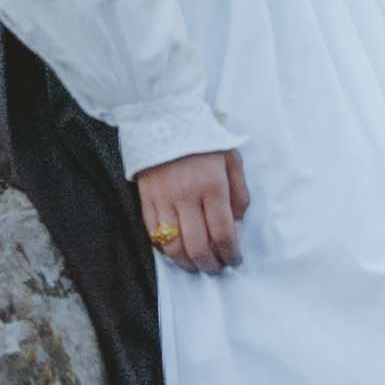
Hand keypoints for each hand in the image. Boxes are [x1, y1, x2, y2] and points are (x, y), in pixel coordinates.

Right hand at [139, 149, 246, 272]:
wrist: (163, 117)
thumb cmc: (203, 138)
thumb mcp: (231, 158)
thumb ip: (239, 192)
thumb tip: (238, 224)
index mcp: (212, 185)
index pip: (222, 232)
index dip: (230, 253)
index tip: (234, 260)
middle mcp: (186, 196)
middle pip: (198, 246)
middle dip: (210, 265)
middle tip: (217, 268)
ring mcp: (162, 199)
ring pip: (173, 246)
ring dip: (187, 264)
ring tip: (197, 267)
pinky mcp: (145, 199)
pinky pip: (153, 234)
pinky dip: (165, 250)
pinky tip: (176, 252)